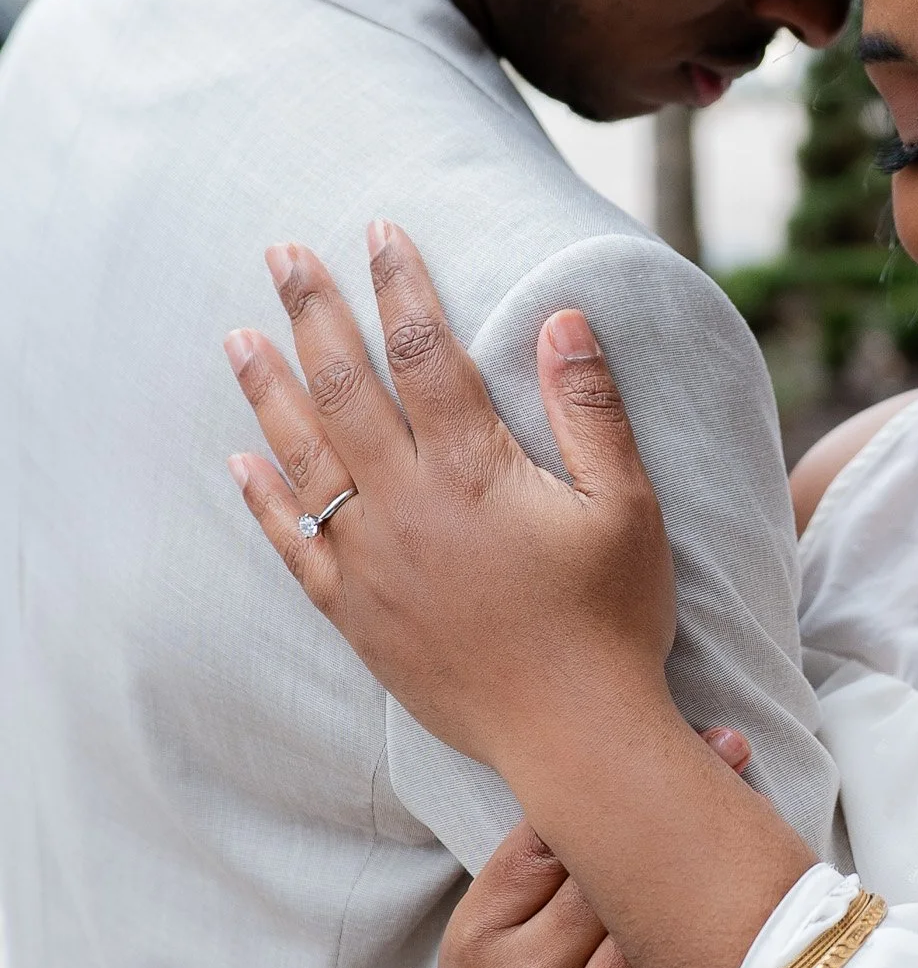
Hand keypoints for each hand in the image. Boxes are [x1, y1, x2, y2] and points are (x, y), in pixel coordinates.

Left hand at [224, 219, 814, 967]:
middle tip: (282, 254)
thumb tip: (564, 318)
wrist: (573, 736)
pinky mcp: (356, 615)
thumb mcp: (629, 506)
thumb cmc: (613, 619)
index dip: (400, 284)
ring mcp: (371, 563)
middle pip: (346, 387)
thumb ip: (592, 409)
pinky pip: (291, 545)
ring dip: (269, 390)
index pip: (423, 352)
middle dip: (314, 312)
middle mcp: (407, 506)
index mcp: (474, 470)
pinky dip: (263, 499)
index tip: (378, 231)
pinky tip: (241, 461)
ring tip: (237, 335)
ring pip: (304, 458)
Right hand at [441, 729, 753, 967]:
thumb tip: (617, 759)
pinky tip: (737, 921)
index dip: (617, 784)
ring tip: (747, 828)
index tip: (689, 738)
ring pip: (650, 936)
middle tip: (732, 755)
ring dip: (701, 885)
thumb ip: (536, 864)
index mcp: (478, 936)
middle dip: (673, 818)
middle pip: (610, 880)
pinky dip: (704, 960)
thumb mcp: (488, 936)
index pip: (553, 838)